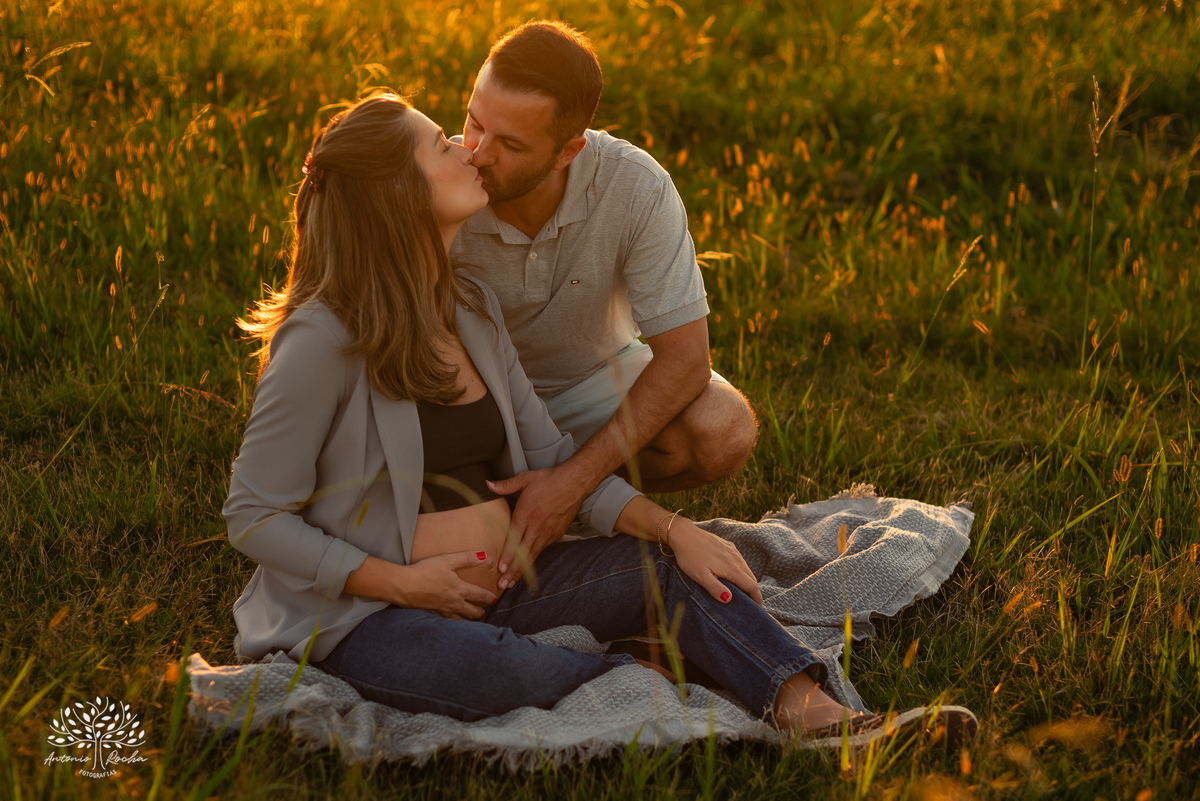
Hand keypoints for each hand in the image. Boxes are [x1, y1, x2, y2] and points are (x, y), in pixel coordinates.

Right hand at [400, 550, 497, 619]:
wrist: (404, 586)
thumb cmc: (425, 571)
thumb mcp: (447, 560)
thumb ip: (466, 558)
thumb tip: (483, 556)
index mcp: (460, 590)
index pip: (480, 596)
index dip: (489, 597)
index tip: (495, 599)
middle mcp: (454, 603)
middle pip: (472, 611)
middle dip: (481, 610)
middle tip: (485, 610)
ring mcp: (444, 610)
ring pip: (461, 618)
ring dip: (469, 618)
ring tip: (473, 617)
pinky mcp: (433, 613)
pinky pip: (449, 620)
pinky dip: (456, 621)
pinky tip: (454, 619)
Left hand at [487, 466, 587, 589]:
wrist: (575, 482)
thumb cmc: (550, 479)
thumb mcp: (525, 479)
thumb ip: (505, 485)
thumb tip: (487, 484)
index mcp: (527, 513)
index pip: (515, 538)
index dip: (507, 555)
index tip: (501, 569)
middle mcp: (537, 526)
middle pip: (523, 553)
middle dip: (512, 571)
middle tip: (502, 585)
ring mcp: (548, 531)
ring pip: (533, 554)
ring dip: (522, 570)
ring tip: (512, 582)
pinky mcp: (557, 534)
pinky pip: (542, 549)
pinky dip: (534, 560)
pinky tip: (527, 568)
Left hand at [669, 521, 763, 605]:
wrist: (684, 534)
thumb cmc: (690, 557)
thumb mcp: (700, 576)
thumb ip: (715, 588)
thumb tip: (729, 599)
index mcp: (732, 568)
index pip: (751, 586)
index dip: (757, 599)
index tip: (758, 609)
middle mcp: (736, 558)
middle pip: (752, 578)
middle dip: (754, 591)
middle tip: (751, 603)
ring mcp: (733, 550)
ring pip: (746, 568)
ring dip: (748, 581)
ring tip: (743, 592)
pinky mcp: (728, 545)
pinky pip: (740, 560)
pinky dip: (742, 571)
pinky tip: (734, 574)